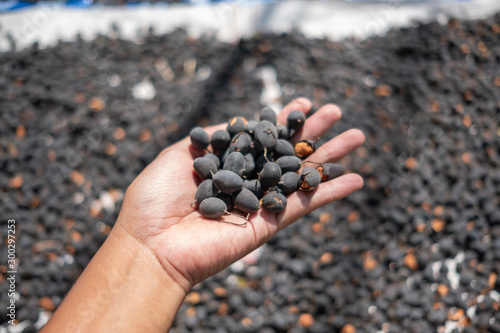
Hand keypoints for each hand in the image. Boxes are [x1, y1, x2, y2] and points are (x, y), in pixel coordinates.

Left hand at [116, 98, 364, 291]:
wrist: (151, 245)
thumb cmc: (154, 199)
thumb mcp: (179, 154)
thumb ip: (210, 138)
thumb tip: (235, 122)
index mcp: (226, 165)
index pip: (262, 139)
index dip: (282, 121)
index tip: (302, 102)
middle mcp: (247, 183)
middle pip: (287, 154)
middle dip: (312, 133)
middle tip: (337, 111)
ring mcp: (260, 204)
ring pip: (301, 177)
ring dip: (331, 157)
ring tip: (357, 135)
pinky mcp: (268, 225)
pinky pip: (304, 206)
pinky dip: (330, 193)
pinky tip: (356, 179)